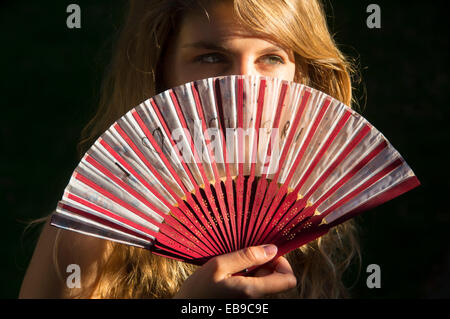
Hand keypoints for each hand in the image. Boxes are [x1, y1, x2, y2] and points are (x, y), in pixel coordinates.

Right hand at [173, 244, 296, 298]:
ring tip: (235, 263)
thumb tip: (272, 249)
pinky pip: (254, 285)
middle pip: (277, 279)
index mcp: (252, 291)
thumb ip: (247, 257)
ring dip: (255, 269)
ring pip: (265, 281)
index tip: (265, 252)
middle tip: (245, 254)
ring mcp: (249, 301)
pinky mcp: (243, 300)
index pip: (288, 280)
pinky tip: (231, 271)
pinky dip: (248, 275)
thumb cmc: (197, 289)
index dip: (282, 263)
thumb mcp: (219, 266)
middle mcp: (255, 300)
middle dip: (266, 264)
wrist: (185, 308)